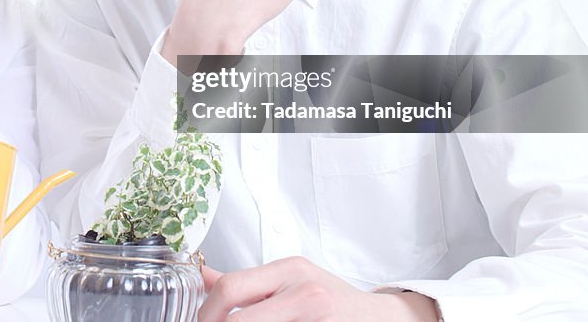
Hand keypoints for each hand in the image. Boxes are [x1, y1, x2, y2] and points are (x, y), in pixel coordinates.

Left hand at [198, 258, 439, 320]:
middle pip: (240, 320)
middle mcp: (305, 291)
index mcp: (290, 271)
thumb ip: (248, 284)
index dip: (207, 312)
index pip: (232, 288)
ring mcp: (318, 318)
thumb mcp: (290, 281)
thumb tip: (203, 278)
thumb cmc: (334, 301)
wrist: (384, 319)